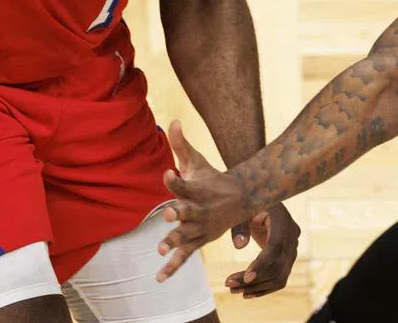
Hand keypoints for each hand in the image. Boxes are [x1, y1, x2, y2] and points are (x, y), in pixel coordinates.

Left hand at [156, 120, 247, 281]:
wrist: (238, 199)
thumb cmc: (212, 178)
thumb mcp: (198, 160)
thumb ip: (181, 144)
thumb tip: (173, 120)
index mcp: (197, 190)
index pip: (184, 184)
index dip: (174, 179)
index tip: (167, 173)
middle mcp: (199, 210)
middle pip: (187, 212)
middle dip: (178, 214)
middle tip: (169, 215)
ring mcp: (199, 228)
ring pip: (186, 236)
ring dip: (174, 241)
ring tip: (161, 247)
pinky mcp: (197, 241)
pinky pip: (184, 256)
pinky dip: (172, 267)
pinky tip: (159, 278)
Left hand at [225, 204, 300, 297]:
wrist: (262, 199)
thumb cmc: (248, 201)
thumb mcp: (241, 209)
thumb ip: (239, 225)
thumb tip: (239, 246)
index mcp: (282, 219)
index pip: (275, 247)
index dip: (262, 264)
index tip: (246, 278)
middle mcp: (292, 234)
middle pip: (277, 265)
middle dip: (254, 280)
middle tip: (229, 285)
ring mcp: (293, 246)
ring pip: (280, 275)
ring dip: (257, 287)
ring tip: (233, 290)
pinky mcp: (288, 256)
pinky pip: (280, 276)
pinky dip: (264, 286)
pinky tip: (247, 293)